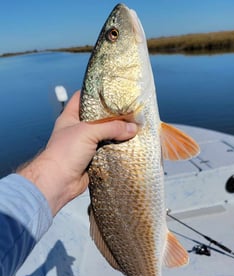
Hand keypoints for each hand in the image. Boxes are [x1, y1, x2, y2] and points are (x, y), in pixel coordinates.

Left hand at [18, 91, 137, 214]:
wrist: (58, 182)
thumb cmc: (64, 153)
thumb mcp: (88, 132)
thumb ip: (111, 127)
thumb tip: (132, 128)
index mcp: (70, 118)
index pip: (82, 98)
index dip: (96, 94)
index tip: (112, 92)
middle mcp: (78, 130)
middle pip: (98, 119)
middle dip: (113, 117)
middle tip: (129, 113)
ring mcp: (85, 146)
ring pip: (105, 137)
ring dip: (117, 135)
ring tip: (133, 129)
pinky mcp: (93, 160)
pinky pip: (108, 153)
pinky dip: (117, 151)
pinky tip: (129, 147)